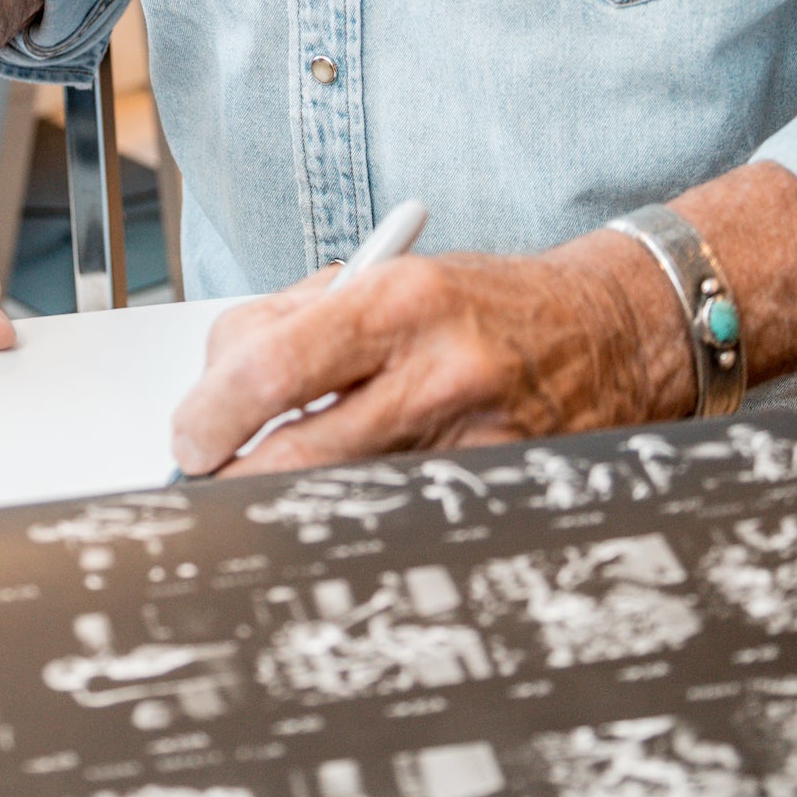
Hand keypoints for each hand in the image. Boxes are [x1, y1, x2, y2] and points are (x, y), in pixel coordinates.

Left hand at [171, 231, 694, 476]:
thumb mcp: (386, 279)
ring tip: (274, 473)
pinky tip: (343, 490)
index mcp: (397, 301)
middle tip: (207, 473)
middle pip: (292, 459)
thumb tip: (213, 385)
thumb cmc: (481, 305)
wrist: (607, 334)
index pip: (267, 371)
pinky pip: (386, 517)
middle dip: (228, 478)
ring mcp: (468, 444)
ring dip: (285, 496)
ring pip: (333, 499)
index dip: (207, 415)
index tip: (189, 434)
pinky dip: (347, 511)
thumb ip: (292, 321)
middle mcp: (435, 374)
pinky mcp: (490, 492)